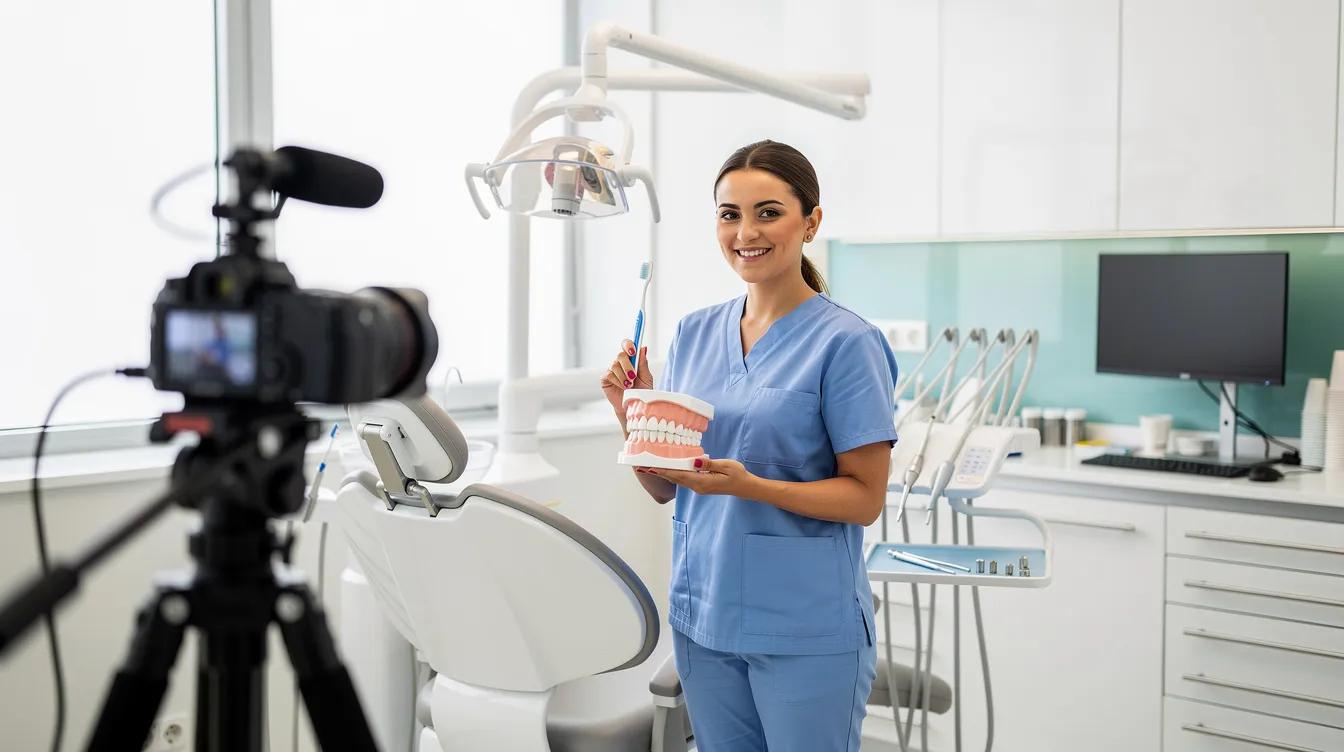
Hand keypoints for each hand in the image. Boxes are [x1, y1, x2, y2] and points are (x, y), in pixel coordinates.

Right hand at [600, 339, 652, 417]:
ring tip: (629, 385)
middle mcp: (620, 363)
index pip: (626, 345)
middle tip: (633, 377)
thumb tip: (643, 348)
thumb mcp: (646, 377)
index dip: (628, 345)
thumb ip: (643, 363)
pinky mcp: (605, 379)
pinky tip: (622, 387)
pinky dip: (617, 381)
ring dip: (623, 376)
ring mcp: (612, 370)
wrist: (634, 406)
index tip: (633, 351)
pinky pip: (609, 374)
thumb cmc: (642, 391)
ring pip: (614, 365)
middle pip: (620, 354)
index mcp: (631, 359)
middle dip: (628, 366)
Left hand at [640, 458, 754, 496]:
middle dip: (658, 472)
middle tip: (642, 467)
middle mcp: (697, 487)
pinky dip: (674, 474)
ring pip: (678, 479)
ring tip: (650, 468)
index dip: (663, 471)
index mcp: (702, 482)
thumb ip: (709, 464)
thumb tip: (694, 461)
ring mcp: (699, 487)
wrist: (746, 487)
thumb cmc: (738, 475)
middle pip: (674, 478)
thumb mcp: (725, 466)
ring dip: (664, 474)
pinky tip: (669, 469)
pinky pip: (684, 479)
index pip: (678, 475)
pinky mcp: (701, 485)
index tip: (650, 468)